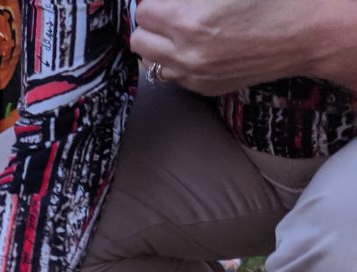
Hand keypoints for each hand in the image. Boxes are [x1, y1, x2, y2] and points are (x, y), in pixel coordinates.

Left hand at [131, 0, 336, 94]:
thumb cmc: (272, 1)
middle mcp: (186, 54)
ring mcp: (194, 75)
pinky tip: (194, 49)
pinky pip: (172, 77)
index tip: (165, 0)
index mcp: (188, 21)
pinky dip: (175, 62)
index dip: (155, 2)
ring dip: (158, 46)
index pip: (144, 12)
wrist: (306, 32)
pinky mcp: (205, 88)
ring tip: (177, 33)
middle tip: (168, 14)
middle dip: (151, 25)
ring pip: (151, 63)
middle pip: (140, 41)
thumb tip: (162, 0)